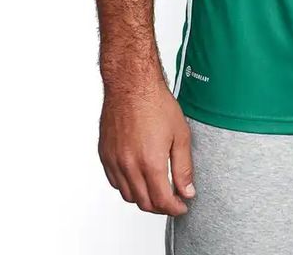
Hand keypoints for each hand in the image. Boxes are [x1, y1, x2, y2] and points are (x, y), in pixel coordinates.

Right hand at [98, 77, 195, 214]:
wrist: (131, 84)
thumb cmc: (155, 103)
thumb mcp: (180, 135)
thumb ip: (184, 167)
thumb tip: (187, 191)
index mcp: (150, 162)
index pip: (162, 201)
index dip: (175, 208)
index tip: (182, 205)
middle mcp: (129, 166)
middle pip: (144, 203)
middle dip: (161, 207)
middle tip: (172, 200)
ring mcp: (115, 161)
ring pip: (128, 195)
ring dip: (144, 198)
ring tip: (157, 189)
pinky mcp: (105, 155)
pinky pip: (115, 182)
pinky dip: (127, 186)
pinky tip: (138, 176)